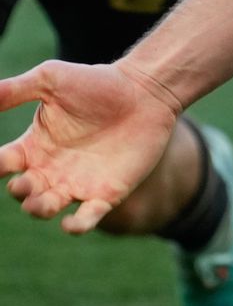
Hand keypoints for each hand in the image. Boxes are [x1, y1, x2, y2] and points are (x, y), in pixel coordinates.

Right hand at [0, 61, 179, 232]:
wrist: (146, 89)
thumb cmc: (97, 82)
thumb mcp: (51, 79)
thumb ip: (14, 90)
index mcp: (32, 147)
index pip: (1, 165)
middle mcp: (49, 170)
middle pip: (22, 191)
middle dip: (19, 190)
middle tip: (23, 180)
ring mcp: (76, 184)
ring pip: (46, 208)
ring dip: (38, 209)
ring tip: (38, 199)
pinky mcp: (106, 193)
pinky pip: (86, 218)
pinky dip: (76, 226)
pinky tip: (71, 223)